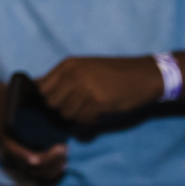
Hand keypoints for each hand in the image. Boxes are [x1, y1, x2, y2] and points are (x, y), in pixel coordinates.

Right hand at [0, 85, 66, 184]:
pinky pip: (41, 175)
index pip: (13, 152)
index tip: (37, 156)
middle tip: (63, 149)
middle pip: (29, 167)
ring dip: (52, 168)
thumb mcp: (14, 93)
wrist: (3, 106)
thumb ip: (26, 92)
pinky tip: (63, 163)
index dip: (25, 156)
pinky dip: (53, 173)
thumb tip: (41, 87)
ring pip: (37, 174)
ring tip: (64, 155)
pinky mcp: (31, 162)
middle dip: (47, 162)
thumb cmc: (12, 99)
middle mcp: (11, 152)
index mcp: (5, 136)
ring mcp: (20, 158)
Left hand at [37, 56, 162, 125]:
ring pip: (66, 113)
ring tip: (90, 109)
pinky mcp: (98, 101)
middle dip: (61, 109)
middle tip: (78, 107)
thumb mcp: (85, 68)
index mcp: (68, 65)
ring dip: (77, 116)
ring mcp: (85, 87)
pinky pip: (83, 119)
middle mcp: (73, 74)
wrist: (145, 75)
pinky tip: (99, 112)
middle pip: (51, 103)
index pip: (41, 87)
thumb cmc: (114, 73)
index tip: (58, 102)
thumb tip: (38, 91)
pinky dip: (89, 120)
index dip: (47, 98)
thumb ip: (63, 79)